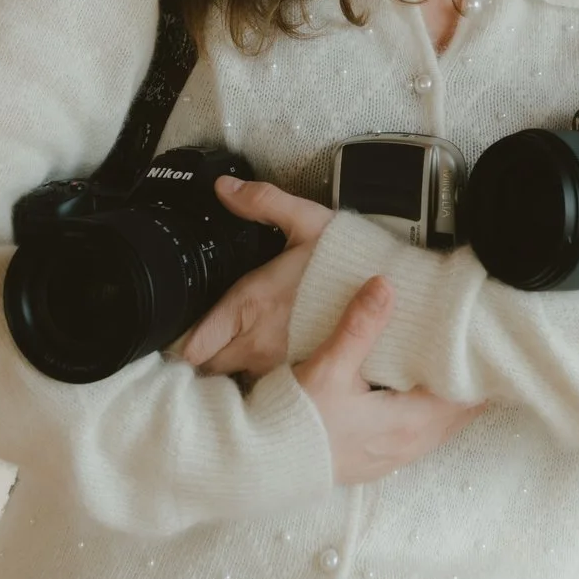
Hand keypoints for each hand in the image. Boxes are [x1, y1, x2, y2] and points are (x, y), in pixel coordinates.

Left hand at [179, 176, 334, 378]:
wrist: (399, 295)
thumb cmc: (351, 260)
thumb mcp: (307, 221)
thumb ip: (262, 202)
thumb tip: (224, 187)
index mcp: (248, 305)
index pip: (192, 346)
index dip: (180, 345)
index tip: (179, 337)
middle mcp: (257, 344)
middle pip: (209, 369)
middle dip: (204, 360)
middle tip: (206, 345)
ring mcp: (280, 367)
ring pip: (237, 381)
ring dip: (231, 372)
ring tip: (234, 356)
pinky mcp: (303, 379)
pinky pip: (268, 391)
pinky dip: (262, 384)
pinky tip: (269, 367)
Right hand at [298, 275, 484, 485]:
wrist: (263, 464)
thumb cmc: (296, 421)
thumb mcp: (329, 367)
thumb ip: (359, 326)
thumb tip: (384, 285)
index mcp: (407, 422)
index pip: (464, 397)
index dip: (479, 372)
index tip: (487, 346)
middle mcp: (407, 444)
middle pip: (458, 414)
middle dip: (470, 386)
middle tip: (479, 354)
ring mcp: (392, 458)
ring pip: (438, 428)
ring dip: (450, 403)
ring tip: (456, 372)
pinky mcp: (375, 463)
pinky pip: (418, 438)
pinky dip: (429, 416)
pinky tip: (417, 398)